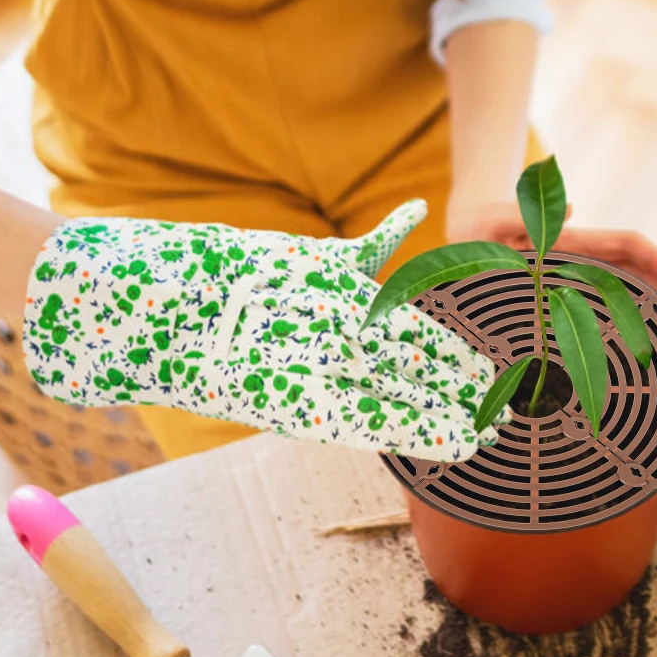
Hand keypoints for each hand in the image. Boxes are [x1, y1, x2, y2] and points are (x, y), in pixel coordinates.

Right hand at [21, 202, 494, 459]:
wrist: (146, 309)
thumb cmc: (201, 363)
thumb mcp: (285, 395)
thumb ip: (350, 407)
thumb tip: (421, 434)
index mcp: (316, 395)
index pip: (393, 417)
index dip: (442, 428)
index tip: (485, 441)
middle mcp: (329, 355)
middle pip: (409, 373)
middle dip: (456, 390)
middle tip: (510, 404)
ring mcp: (323, 311)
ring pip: (399, 324)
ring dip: (440, 337)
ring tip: (483, 353)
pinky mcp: (310, 266)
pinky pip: (361, 250)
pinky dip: (390, 231)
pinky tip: (414, 215)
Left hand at [446, 194, 656, 323]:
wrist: (465, 230)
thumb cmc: (476, 225)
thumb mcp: (491, 219)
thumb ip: (519, 213)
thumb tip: (572, 209)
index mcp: (571, 241)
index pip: (626, 244)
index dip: (655, 260)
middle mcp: (580, 256)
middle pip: (637, 269)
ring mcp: (576, 272)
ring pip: (627, 286)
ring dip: (655, 305)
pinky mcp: (566, 287)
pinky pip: (606, 299)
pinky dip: (630, 314)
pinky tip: (641, 336)